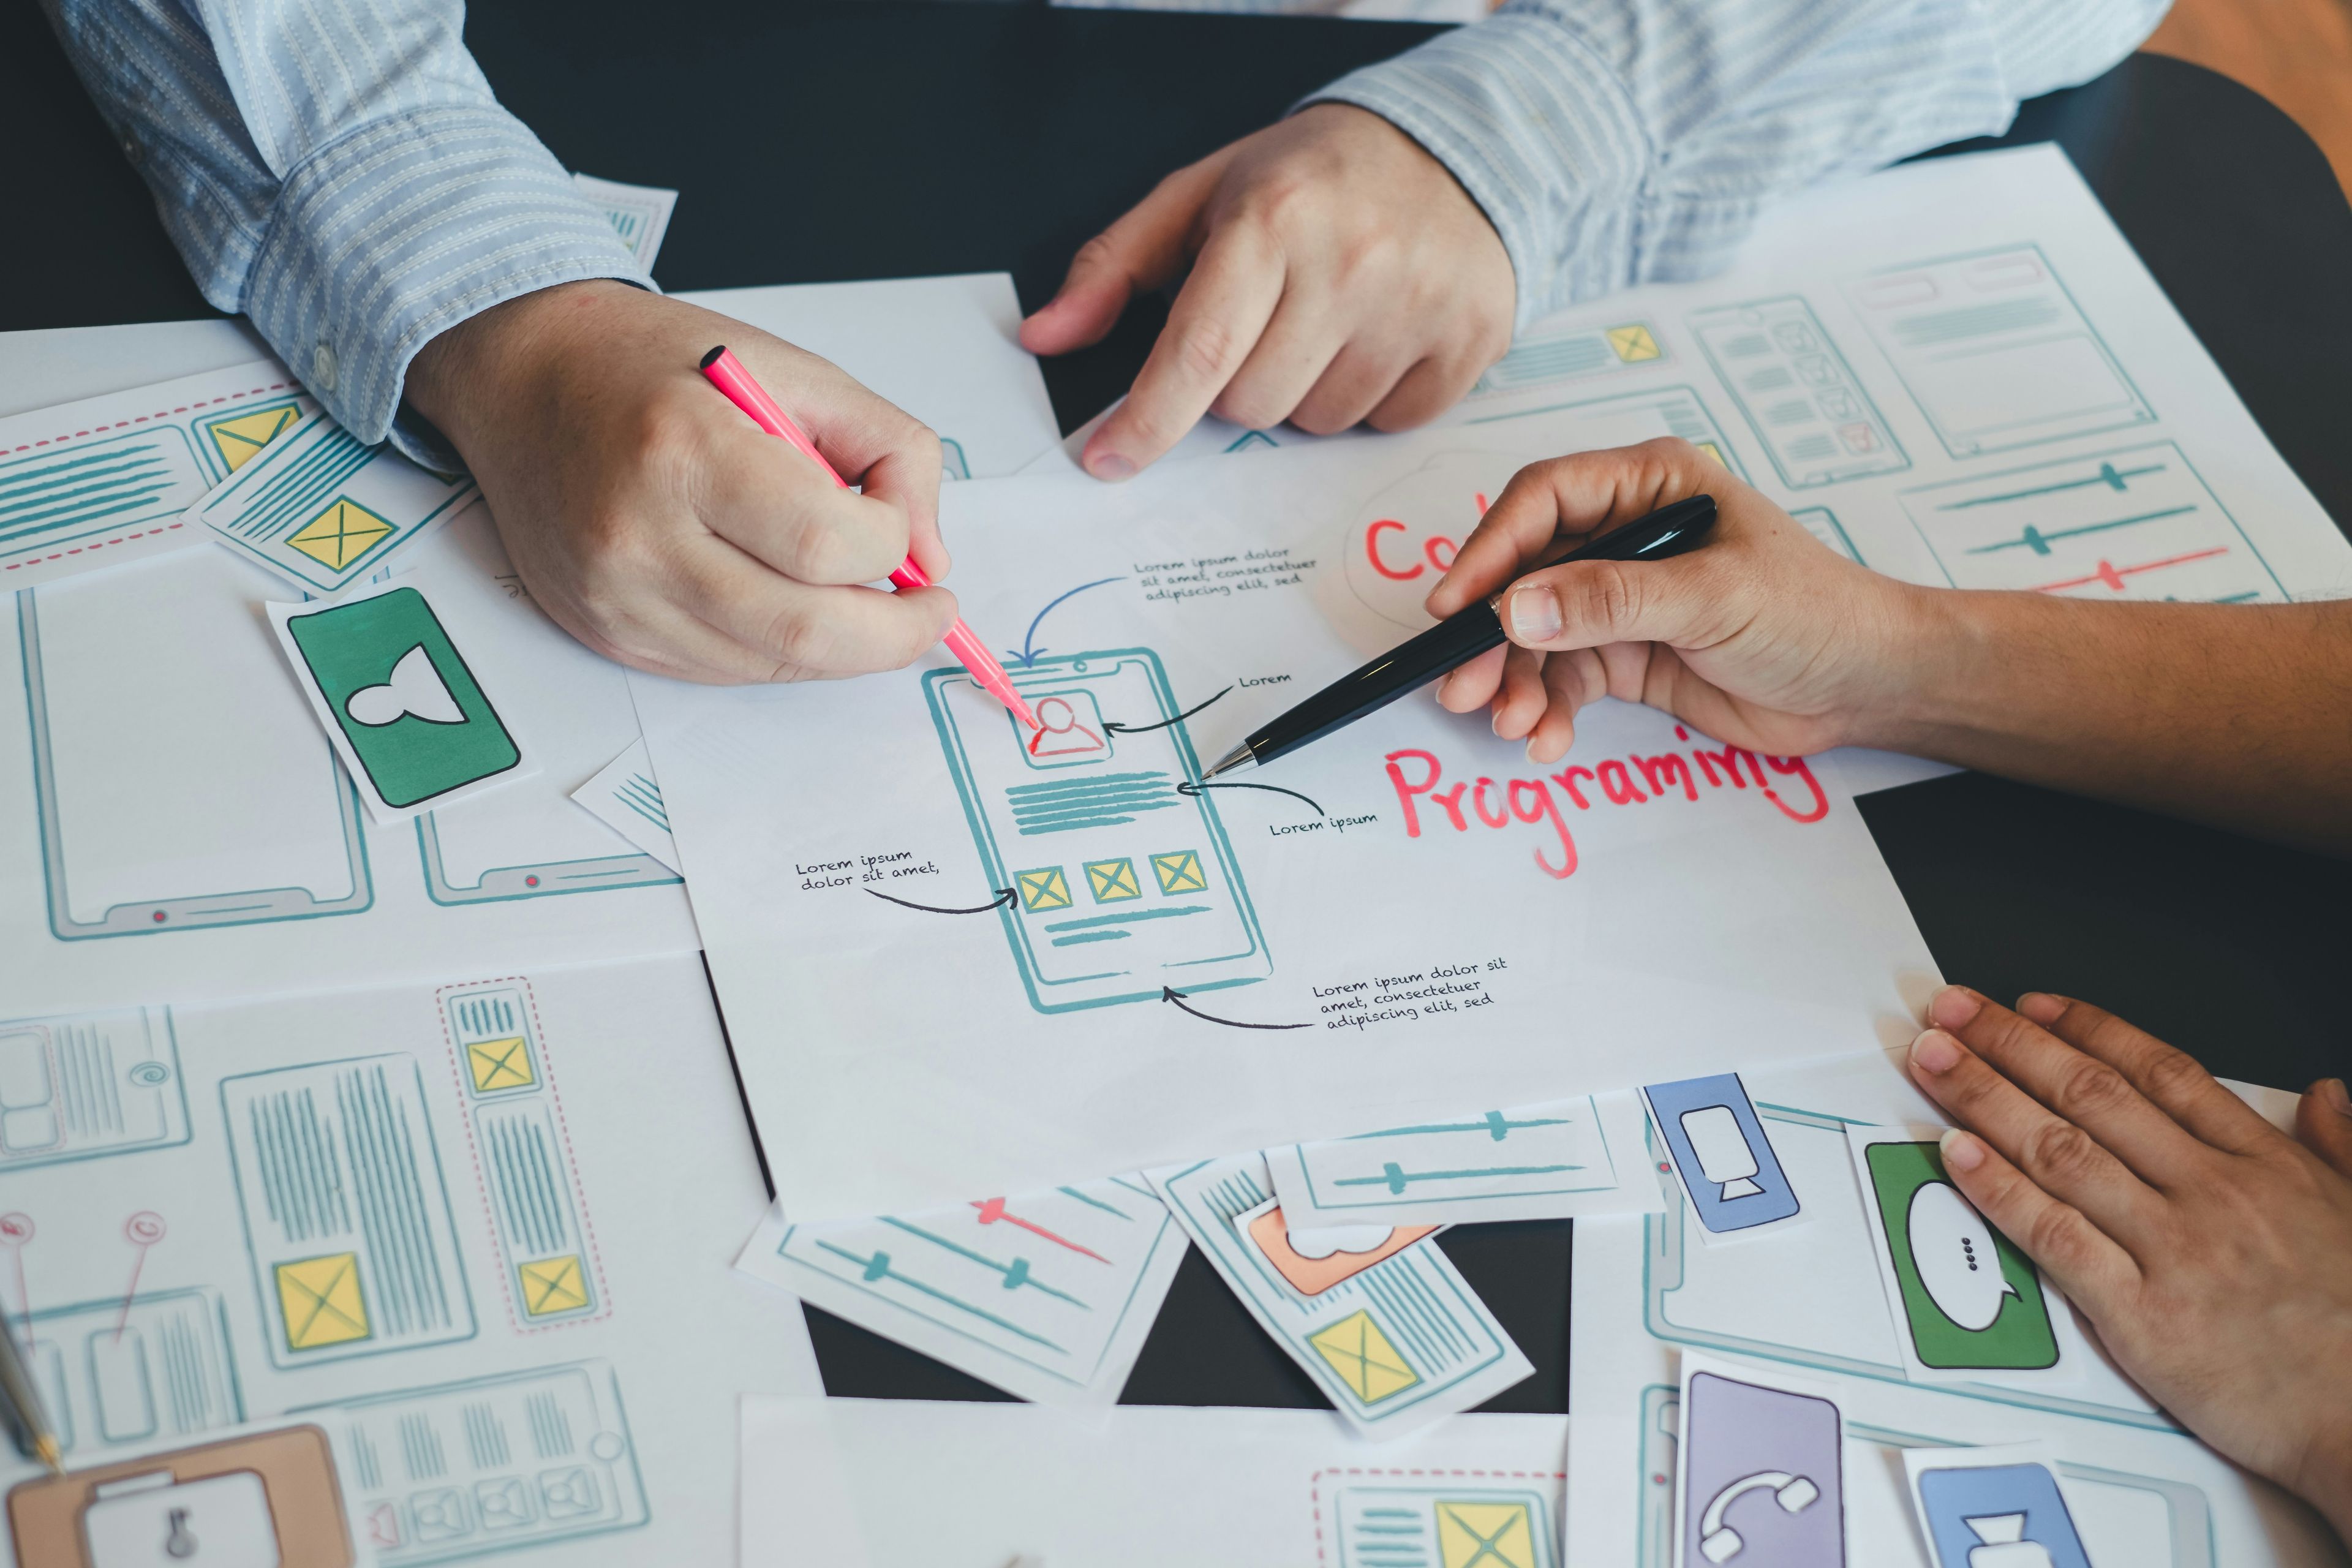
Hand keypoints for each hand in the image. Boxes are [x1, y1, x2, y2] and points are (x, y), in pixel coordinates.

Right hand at [404, 279, 955, 682]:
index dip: (892, 548)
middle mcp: (640, 537)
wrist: (523, 381)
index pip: (826, 543)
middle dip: (893, 635)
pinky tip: (790, 600)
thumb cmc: (657, 365)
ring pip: (772, 665)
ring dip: (841, 647)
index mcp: (686, 449)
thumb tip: (929, 558)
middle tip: (929, 612)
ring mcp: (617, 599)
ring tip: (863, 599)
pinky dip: (782, 649)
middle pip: (805, 632)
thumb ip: (888, 450)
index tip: (903, 532)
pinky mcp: (608, 634)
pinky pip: (726, 670)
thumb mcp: (792, 369)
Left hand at [1020, 103, 1513, 478]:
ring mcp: (1419, 305)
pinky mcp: (1470, 340)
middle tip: (1264, 324)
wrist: (1451, 149)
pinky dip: (1371, 399)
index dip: (1147, 420)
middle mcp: (1351, 261)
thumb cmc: (1308, 179)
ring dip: (1304, 392)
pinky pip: (1387, 424)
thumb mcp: (1201, 196)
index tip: (1107, 459)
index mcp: (1274, 218)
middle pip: (1251, 405)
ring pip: (1317, 423)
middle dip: (1238, 384)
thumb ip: (1115, 267)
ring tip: (1328, 321)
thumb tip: (1044, 335)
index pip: (1198, 353)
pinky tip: (1377, 337)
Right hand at [1423, 438, 1927, 762]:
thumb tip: (1516, 609)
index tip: (1455, 605)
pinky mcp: (1626, 655)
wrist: (1866, 686)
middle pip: (1525, 572)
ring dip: (1515, 680)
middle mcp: (1625, 535)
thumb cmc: (1812, 613)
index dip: (1490, 548)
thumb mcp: (1711, 597)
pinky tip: (1545, 738)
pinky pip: (1563, 677)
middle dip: (1490, 632)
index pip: (1543, 500)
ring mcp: (1622, 598)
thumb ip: (1611, 600)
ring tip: (1511, 722)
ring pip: (1536, 633)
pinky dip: (1547, 708)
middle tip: (1460, 683)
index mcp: (1648, 485)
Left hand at [1908, 986, 2351, 1539]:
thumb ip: (2335, 1147)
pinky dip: (1999, 1189)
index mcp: (2264, 1164)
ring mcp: (2175, 1251)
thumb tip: (2322, 1093)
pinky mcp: (2142, 1314)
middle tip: (1953, 1013)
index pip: (2158, 1071)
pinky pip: (2054, 1235)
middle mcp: (2213, 1195)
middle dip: (2011, 1044)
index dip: (2085, 1028)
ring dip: (1985, 1097)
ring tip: (1935, 1060)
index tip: (2030, 1005)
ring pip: (2060, 1151)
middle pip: (2092, 1096)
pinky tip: (1957, 1152)